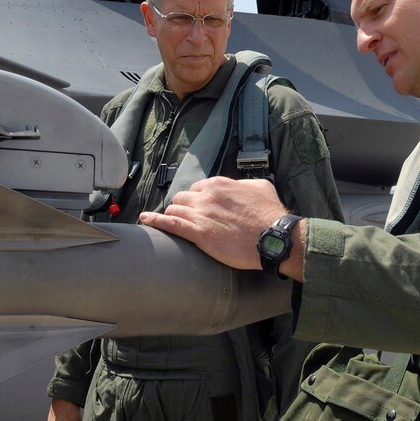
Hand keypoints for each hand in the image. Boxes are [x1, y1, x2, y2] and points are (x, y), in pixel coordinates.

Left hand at [140, 176, 289, 271]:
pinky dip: (155, 221)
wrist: (273, 237)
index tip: (198, 207)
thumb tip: (241, 186)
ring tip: (170, 223)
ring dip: (172, 216)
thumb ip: (245, 184)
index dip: (196, 199)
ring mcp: (201, 215)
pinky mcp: (198, 234)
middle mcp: (207, 196)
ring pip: (174, 210)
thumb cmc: (270, 213)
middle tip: (188, 218)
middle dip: (183, 207)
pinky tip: (146, 220)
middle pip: (181, 198)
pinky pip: (170, 224)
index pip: (197, 188)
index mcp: (219, 184)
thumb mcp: (261, 187)